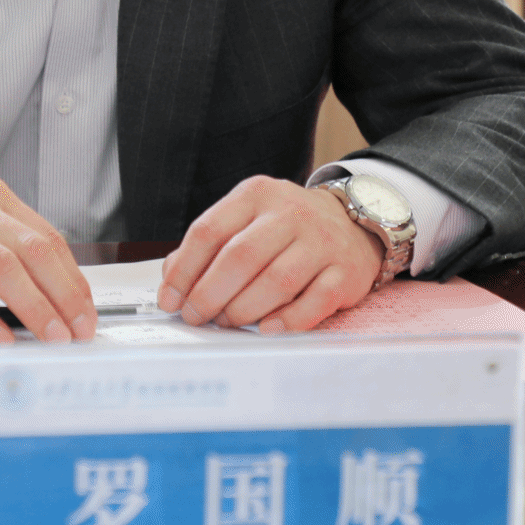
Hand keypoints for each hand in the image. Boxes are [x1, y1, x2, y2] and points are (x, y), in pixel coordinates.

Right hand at [0, 176, 95, 344]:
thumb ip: (5, 253)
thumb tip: (55, 301)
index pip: (47, 237)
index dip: (73, 279)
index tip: (87, 313)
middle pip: (32, 250)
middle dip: (63, 296)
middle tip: (79, 331)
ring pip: (1, 267)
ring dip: (34, 307)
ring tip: (52, 337)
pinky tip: (0, 338)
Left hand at [156, 175, 384, 333]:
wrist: (353, 222)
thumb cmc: (286, 228)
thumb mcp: (246, 220)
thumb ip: (209, 245)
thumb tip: (172, 280)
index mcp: (256, 195)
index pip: (209, 231)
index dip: (184, 271)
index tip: (170, 300)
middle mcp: (290, 213)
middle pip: (240, 256)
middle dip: (209, 293)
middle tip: (195, 316)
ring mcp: (322, 241)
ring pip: (277, 280)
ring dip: (243, 309)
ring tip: (227, 321)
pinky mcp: (346, 272)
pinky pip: (314, 302)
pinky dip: (287, 320)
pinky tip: (266, 329)